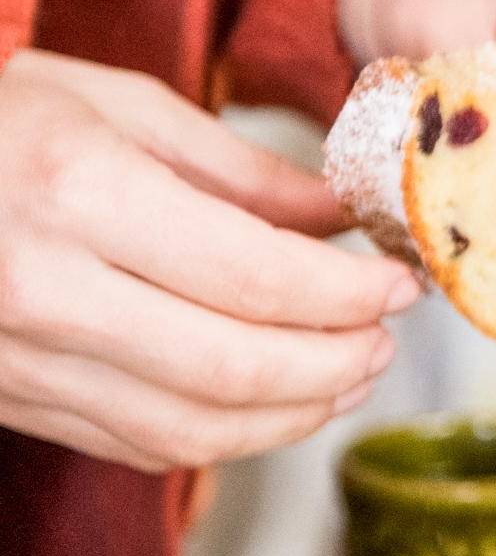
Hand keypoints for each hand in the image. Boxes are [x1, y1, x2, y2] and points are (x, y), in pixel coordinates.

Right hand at [0, 51, 418, 472]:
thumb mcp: (113, 107)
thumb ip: (240, 171)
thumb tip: (344, 222)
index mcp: (75, 191)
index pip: (257, 276)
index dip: (348, 294)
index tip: (398, 287)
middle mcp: (47, 289)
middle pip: (241, 368)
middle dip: (338, 363)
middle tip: (382, 341)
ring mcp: (28, 362)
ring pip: (204, 429)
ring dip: (300, 414)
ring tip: (349, 375)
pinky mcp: (23, 406)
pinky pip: (154, 448)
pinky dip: (235, 436)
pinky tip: (279, 403)